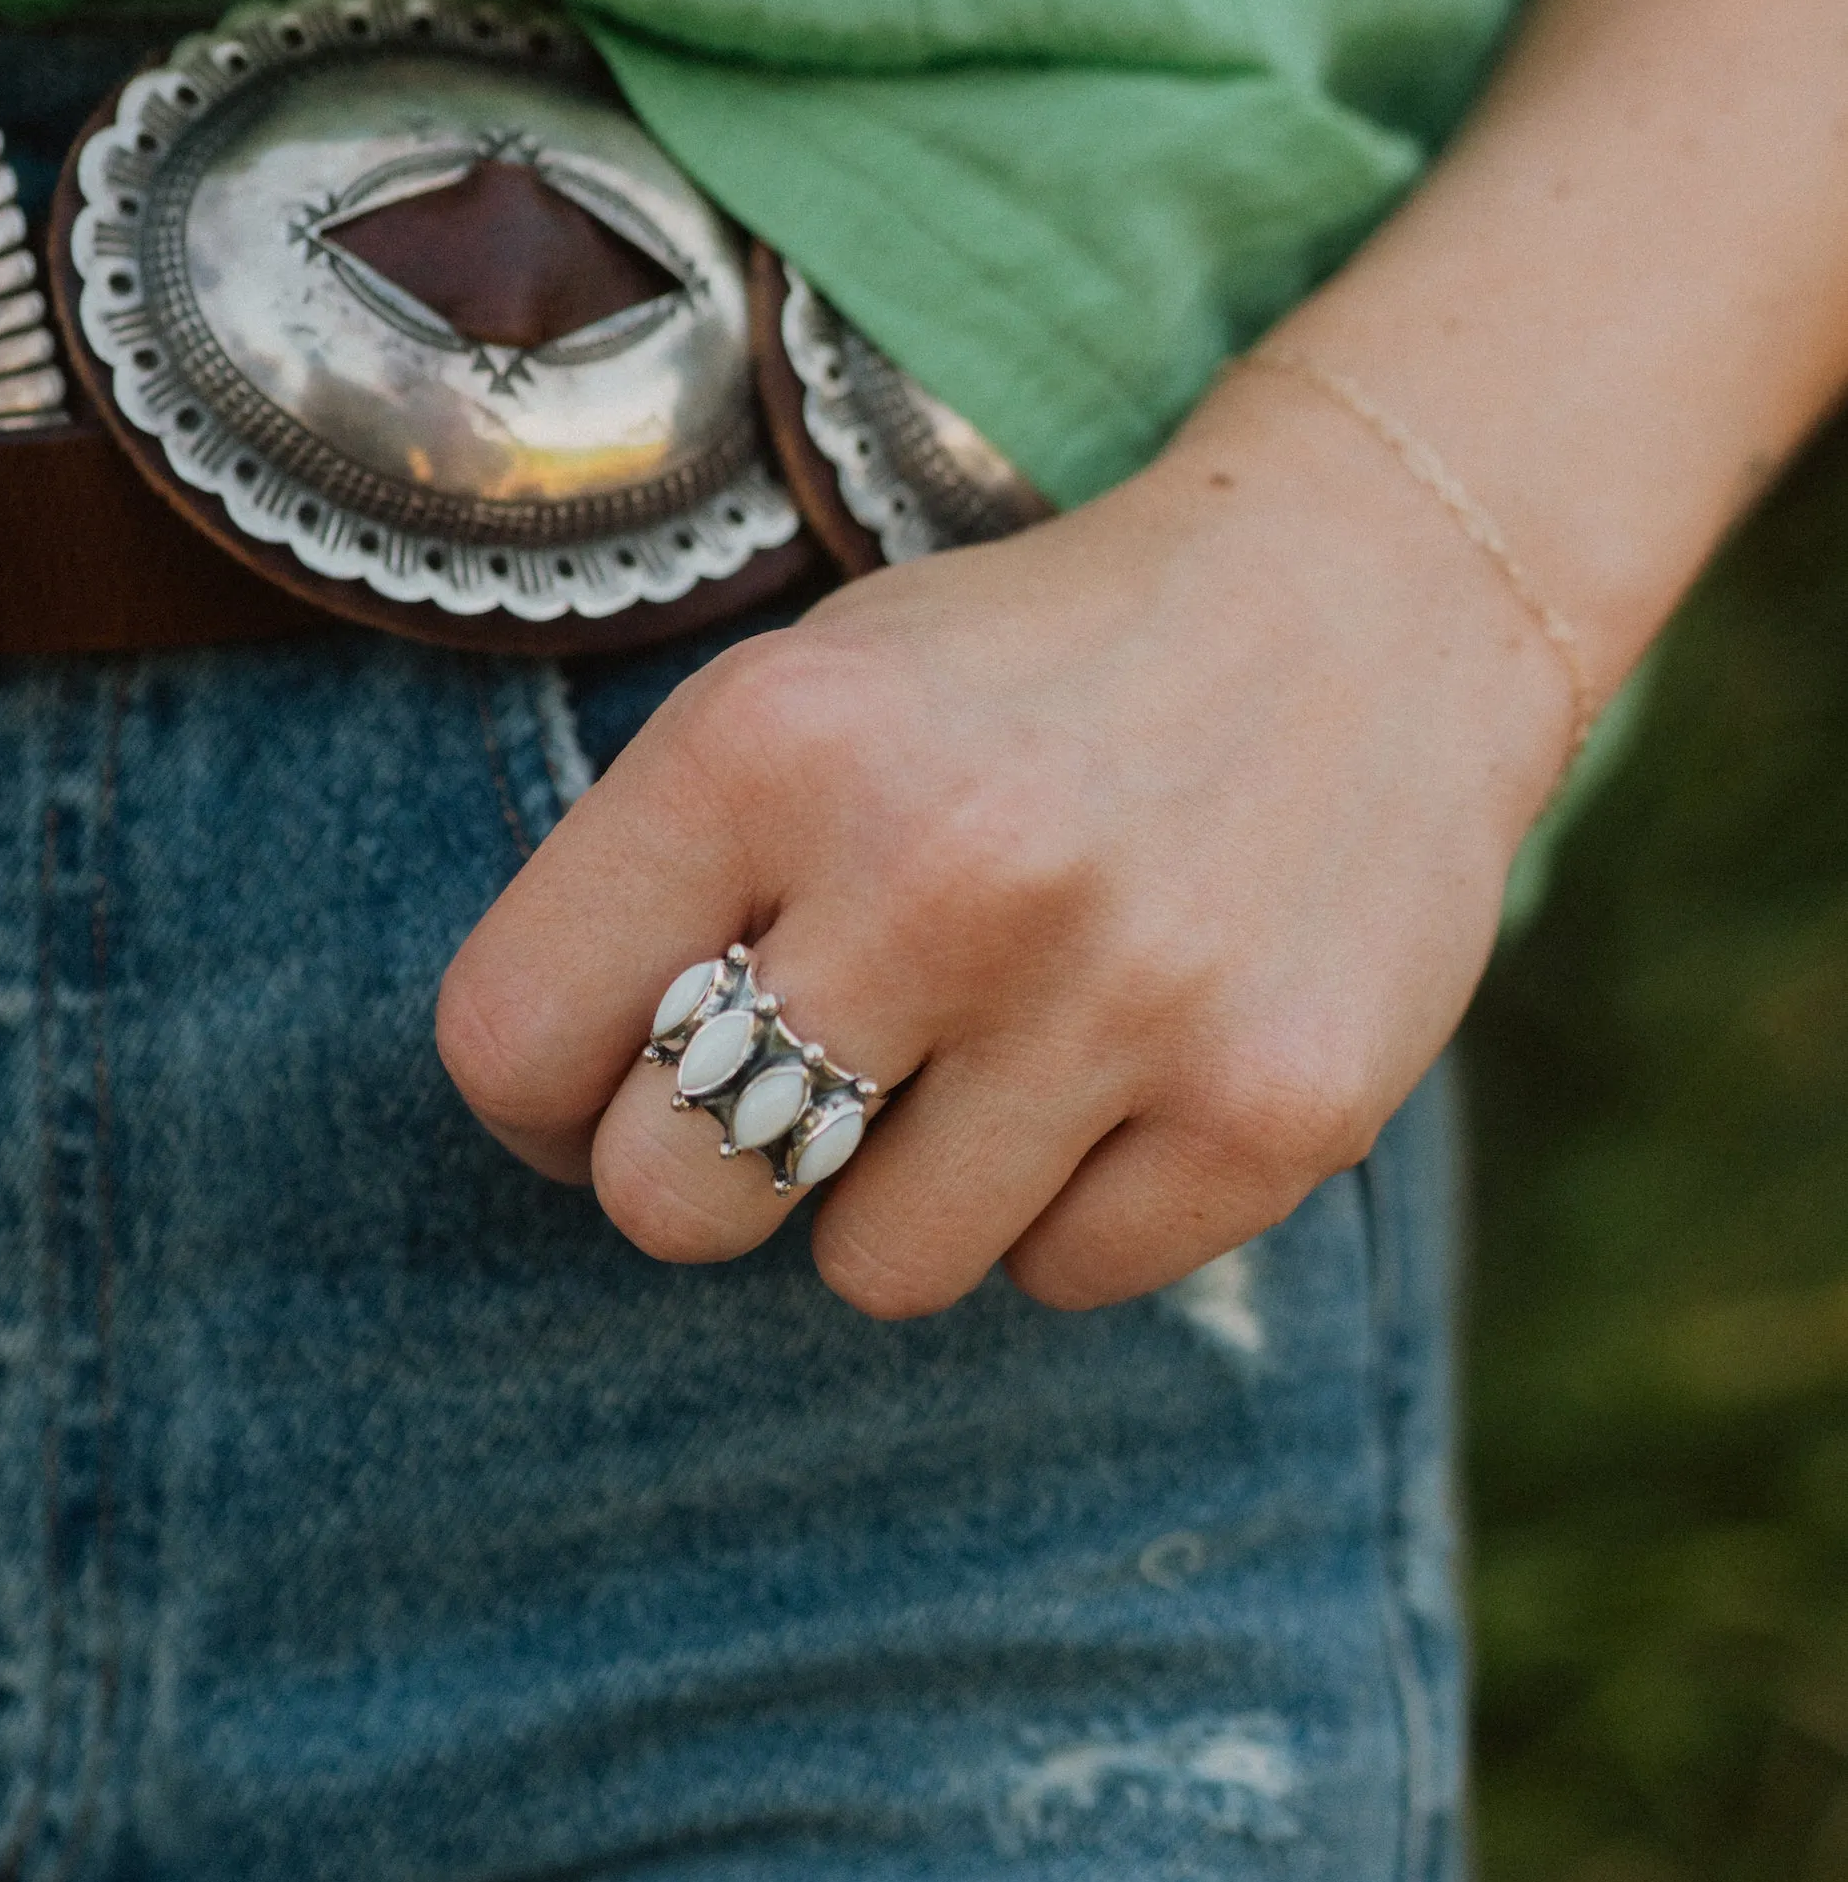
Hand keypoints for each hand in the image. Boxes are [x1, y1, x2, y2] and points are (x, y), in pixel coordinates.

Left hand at [436, 382, 1575, 1317]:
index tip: (606, 1077)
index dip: (540, 1094)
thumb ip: (660, 885)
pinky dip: (1072, 1205)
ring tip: (988, 1051)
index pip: (510, 1039)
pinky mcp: (1269, 1111)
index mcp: (771, 745)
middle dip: (708, 1171)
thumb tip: (566, 1122)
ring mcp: (1118, 1001)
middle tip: (796, 1090)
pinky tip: (1123, 1065)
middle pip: (668, 1201)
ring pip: (872, 1272)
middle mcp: (940, 871)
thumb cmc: (1026, 682)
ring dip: (907, 1192)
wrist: (1372, 601)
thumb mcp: (807, 696)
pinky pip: (1062, 1279)